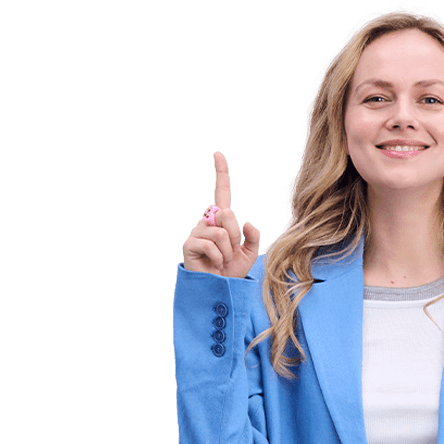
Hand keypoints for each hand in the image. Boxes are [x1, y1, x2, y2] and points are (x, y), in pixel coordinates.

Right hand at [181, 151, 260, 278]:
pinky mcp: (189, 244)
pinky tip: (214, 264)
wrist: (220, 289)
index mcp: (223, 219)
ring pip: (220, 232)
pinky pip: (210, 243)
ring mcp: (197, 231)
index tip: (218, 154)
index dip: (221, 173)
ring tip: (222, 260)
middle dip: (235, 235)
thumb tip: (247, 221)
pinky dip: (218, 256)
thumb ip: (254, 236)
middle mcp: (208, 221)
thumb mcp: (251, 252)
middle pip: (227, 214)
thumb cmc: (233, 270)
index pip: (222, 192)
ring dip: (227, 250)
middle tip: (231, 252)